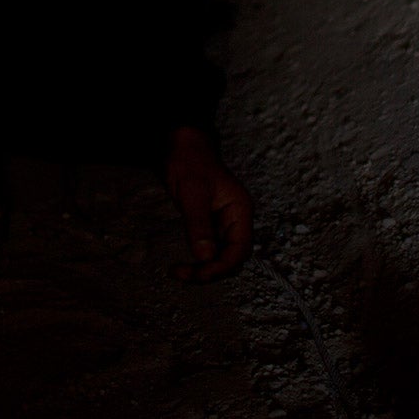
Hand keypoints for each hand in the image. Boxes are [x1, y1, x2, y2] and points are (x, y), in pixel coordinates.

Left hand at [164, 126, 251, 281]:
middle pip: (232, 258)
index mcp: (239, 210)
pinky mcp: (210, 225)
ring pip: (220, 257)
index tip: (199, 273)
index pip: (240, 249)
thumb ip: (199, 224)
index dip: (222, 266)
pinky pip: (210, 250)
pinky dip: (198, 261)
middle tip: (183, 274)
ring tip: (179, 272)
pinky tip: (184, 265)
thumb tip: (205, 257)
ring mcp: (223, 223)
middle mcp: (235, 219)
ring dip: (203, 269)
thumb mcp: (192, 192)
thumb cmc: (189, 160)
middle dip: (211, 271)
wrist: (181, 144)